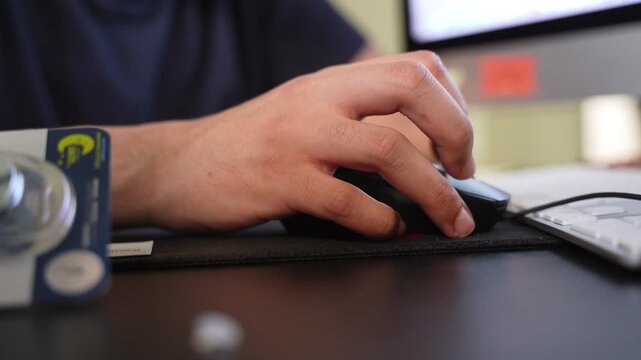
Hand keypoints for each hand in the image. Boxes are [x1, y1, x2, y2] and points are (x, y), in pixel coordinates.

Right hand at [111, 51, 475, 237]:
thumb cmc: (242, 145)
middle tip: (463, 171)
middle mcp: (318, 100)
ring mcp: (299, 138)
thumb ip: (352, 119)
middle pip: (411, 90)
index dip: (453, 103)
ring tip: (447, 217)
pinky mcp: (281, 180)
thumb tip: (416, 150)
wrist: (176, 165)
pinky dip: (380, 220)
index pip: (414, 67)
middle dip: (456, 132)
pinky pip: (348, 200)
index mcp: (329, 83)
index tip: (459, 143)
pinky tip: (387, 229)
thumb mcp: (301, 113)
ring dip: (433, 190)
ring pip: (389, 149)